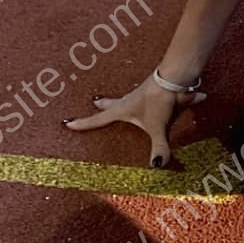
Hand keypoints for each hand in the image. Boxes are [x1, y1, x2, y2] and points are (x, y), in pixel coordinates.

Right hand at [62, 69, 206, 169]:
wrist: (176, 76)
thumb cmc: (160, 99)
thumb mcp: (157, 126)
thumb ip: (159, 147)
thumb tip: (156, 166)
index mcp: (123, 109)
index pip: (98, 119)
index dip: (83, 123)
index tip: (67, 123)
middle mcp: (131, 100)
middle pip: (112, 104)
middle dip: (103, 104)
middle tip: (94, 100)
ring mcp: (144, 94)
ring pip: (130, 96)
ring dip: (124, 98)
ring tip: (122, 100)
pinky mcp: (157, 91)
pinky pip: (153, 95)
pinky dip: (154, 97)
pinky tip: (172, 97)